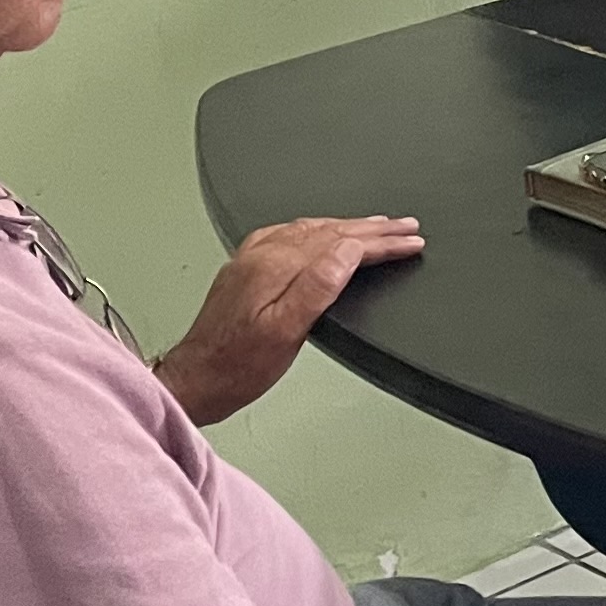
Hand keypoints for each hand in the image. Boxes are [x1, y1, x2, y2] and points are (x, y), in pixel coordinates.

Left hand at [157, 215, 425, 424]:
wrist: (195, 380)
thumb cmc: (237, 366)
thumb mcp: (286, 333)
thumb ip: (317, 287)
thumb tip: (348, 253)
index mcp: (275, 267)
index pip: (342, 244)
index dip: (381, 242)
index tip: (410, 241)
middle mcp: (262, 255)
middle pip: (329, 231)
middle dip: (374, 229)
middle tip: (407, 228)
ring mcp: (252, 259)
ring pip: (312, 229)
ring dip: (350, 226)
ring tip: (378, 226)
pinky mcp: (246, 269)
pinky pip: (291, 235)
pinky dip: (320, 230)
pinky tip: (324, 233)